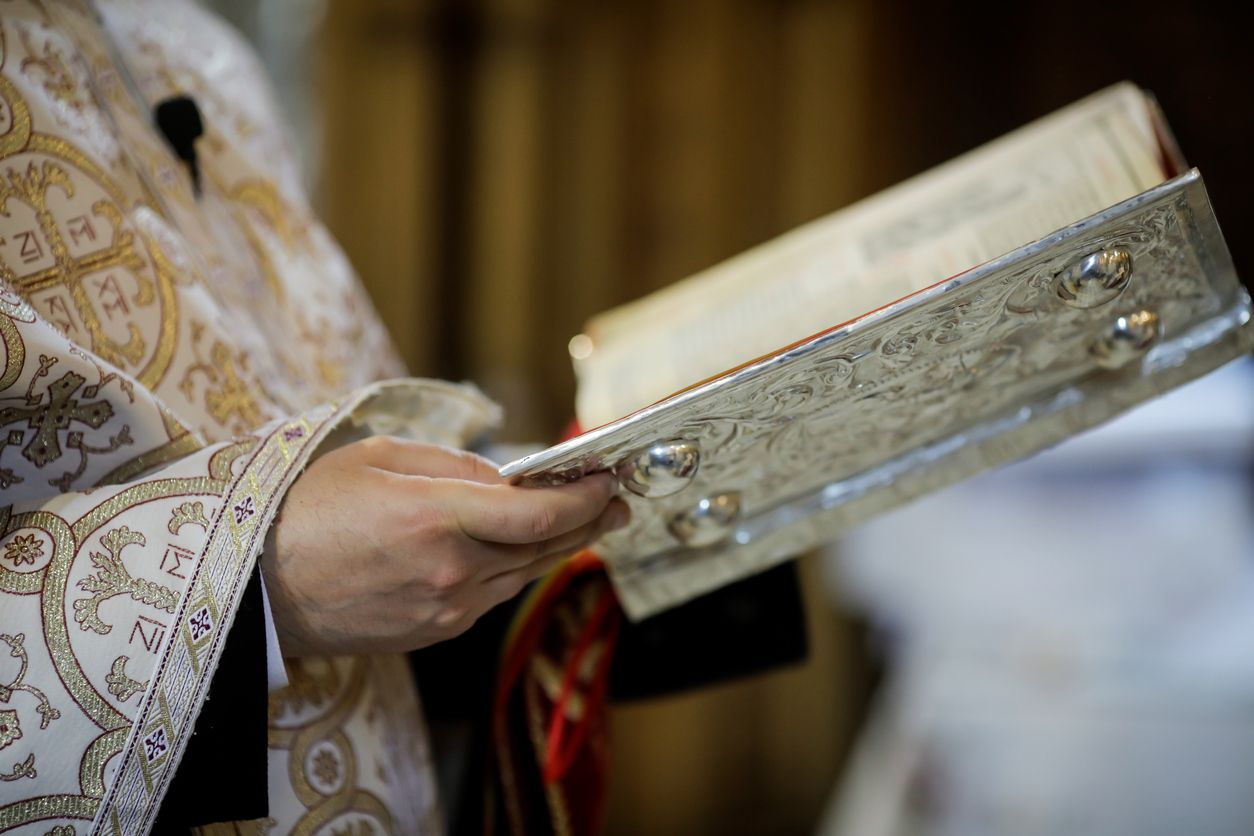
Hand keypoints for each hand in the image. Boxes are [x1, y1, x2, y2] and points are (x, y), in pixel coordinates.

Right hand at [259, 435, 627, 655]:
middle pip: (543, 548)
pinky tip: (523, 550)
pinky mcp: (434, 632)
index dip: (584, 497)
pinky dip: (516, 568)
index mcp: (435, 518)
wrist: (257, 589)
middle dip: (589, 520)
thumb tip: (506, 479)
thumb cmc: (306, 511)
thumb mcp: (377, 458)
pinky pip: (492, 596)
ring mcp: (444, 609)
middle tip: (617, 500)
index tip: (607, 477)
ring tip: (584, 520)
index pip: (538, 515)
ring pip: (523, 574)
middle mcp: (450, 570)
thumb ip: (452, 466)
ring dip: (558, 547)